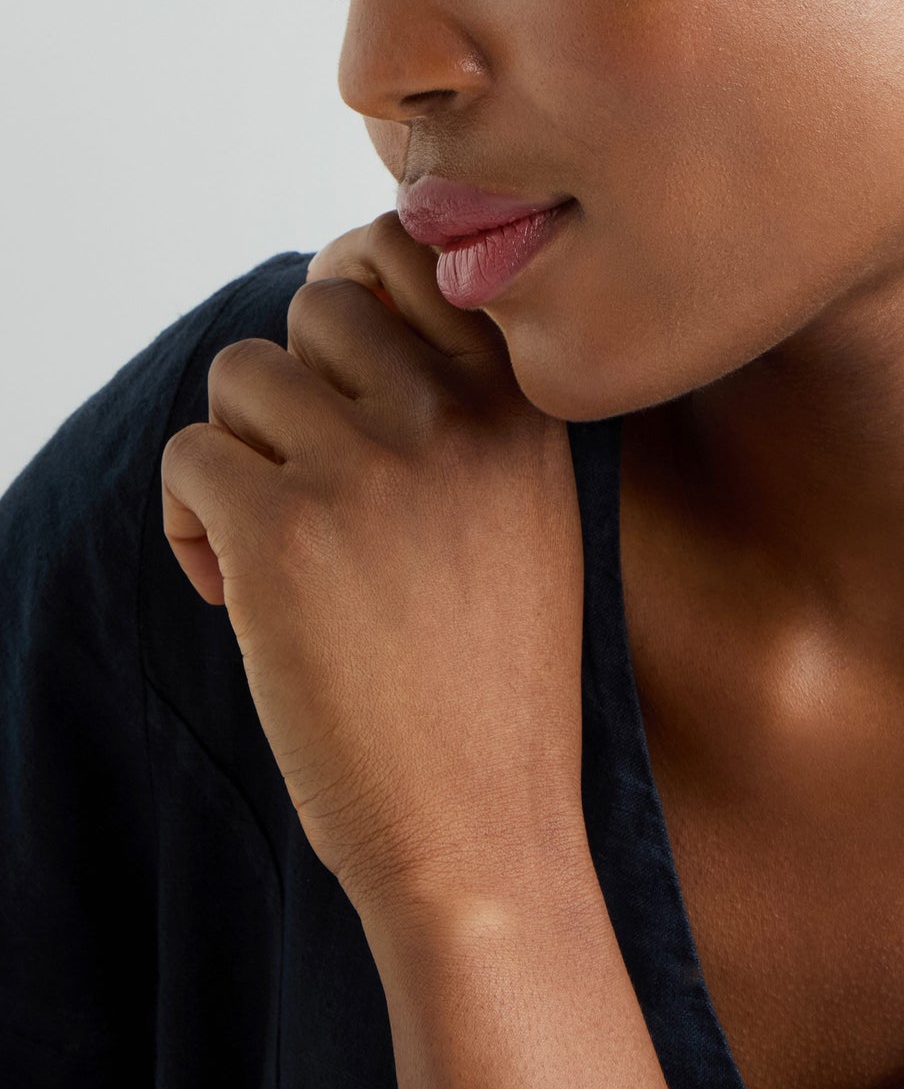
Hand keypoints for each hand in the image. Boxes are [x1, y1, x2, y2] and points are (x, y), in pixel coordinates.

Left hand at [160, 212, 589, 926]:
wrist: (486, 833)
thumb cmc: (498, 688)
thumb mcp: (530, 516)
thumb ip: (468, 413)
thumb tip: (347, 314)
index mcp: (524, 409)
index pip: (416, 255)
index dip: (358, 293)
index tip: (344, 381)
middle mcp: (454, 416)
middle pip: (319, 305)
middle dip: (297, 387)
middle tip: (310, 484)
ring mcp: (369, 467)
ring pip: (241, 373)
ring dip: (238, 451)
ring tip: (269, 544)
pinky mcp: (283, 532)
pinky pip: (187, 458)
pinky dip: (190, 522)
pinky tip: (236, 594)